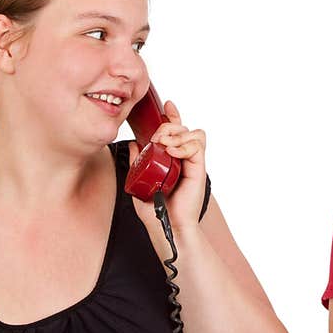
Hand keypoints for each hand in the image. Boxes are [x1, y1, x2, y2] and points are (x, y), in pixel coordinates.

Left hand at [129, 100, 206, 231]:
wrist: (167, 227)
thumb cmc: (156, 211)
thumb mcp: (139, 181)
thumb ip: (137, 162)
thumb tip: (133, 145)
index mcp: (172, 159)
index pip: (176, 132)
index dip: (173, 116)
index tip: (167, 105)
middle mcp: (184, 159)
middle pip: (184, 128)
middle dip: (169, 125)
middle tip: (157, 137)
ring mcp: (192, 163)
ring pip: (194, 133)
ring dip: (177, 134)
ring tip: (164, 145)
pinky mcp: (199, 169)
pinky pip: (197, 147)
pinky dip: (184, 145)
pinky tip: (172, 152)